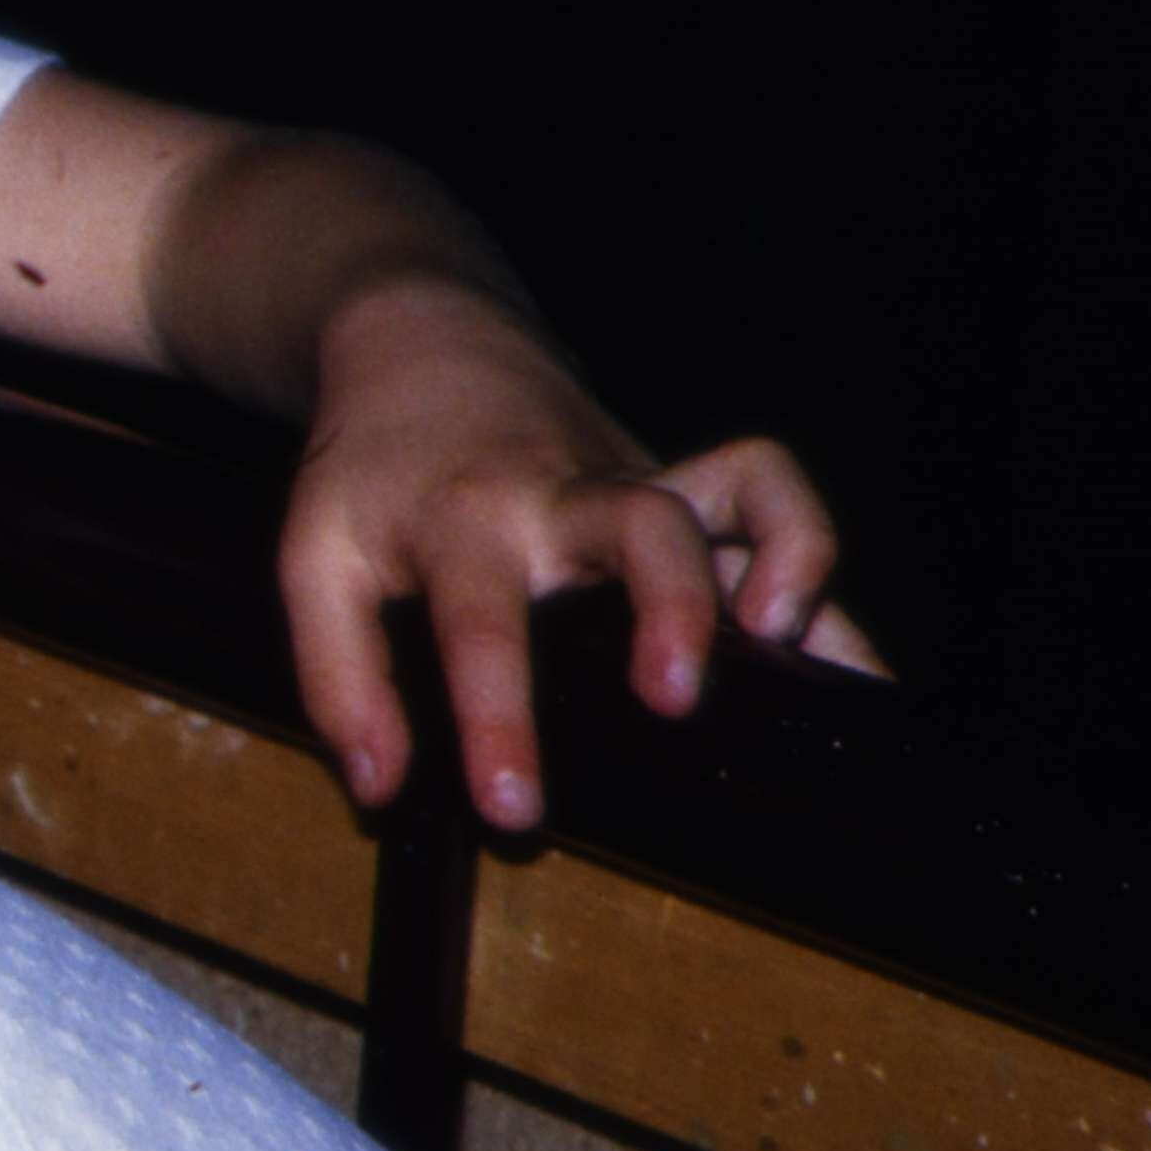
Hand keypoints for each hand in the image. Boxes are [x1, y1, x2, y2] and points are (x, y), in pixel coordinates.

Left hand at [286, 276, 862, 826]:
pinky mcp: (688, 487)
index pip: (482, 622)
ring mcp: (644, 483)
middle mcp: (570, 494)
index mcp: (466, 519)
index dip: (498, 717)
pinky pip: (775, 505)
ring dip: (794, 569)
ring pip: (747, 500)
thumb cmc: (370, 470)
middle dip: (674, 608)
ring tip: (807, 676)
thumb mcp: (314, 560)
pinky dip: (815, 563)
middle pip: (646, 526)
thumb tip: (379, 785)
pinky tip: (836, 657)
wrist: (425, 347)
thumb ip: (337, 675)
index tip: (512, 804)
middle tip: (675, 698)